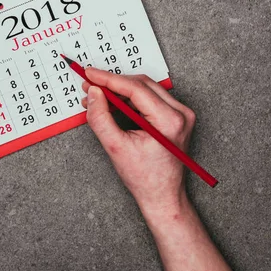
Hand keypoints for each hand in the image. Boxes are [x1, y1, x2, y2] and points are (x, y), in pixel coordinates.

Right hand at [81, 68, 195, 215]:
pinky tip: (112, 102)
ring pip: (145, 89)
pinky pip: (150, 98)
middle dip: (113, 82)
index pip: (135, 88)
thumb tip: (93, 93)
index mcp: (169, 121)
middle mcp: (180, 114)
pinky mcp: (176, 117)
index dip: (109, 79)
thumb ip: (100, 117)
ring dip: (120, 90)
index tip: (89, 74)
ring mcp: (181, 114)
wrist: (163, 196)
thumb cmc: (144, 178)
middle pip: (141, 84)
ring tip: (97, 96)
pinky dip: (129, 98)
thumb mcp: (115, 147)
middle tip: (89, 84)